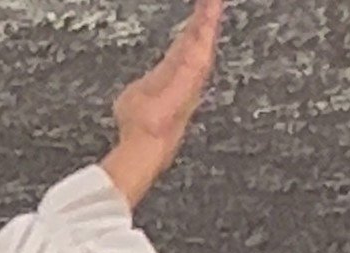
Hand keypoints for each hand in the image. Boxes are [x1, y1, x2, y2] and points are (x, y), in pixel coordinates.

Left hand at [102, 0, 224, 208]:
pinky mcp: (196, 67)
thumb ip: (139, 90)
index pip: (183, 47)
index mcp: (171, 75)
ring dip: (212, 15)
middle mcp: (187, 73)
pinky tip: (214, 3)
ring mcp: (193, 71)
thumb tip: (136, 92)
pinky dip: (210, 18)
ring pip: (205, 35)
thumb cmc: (137, 128)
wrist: (144, 141)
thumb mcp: (133, 98)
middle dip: (206, 18)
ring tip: (216, 0)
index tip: (197, 14)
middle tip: (213, 2)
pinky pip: (205, 36)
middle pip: (198, 38)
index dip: (190, 31)